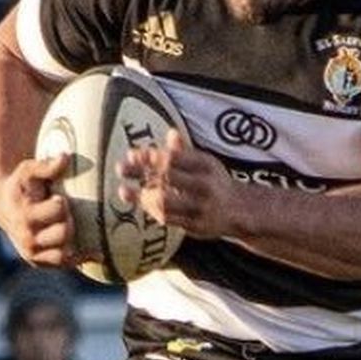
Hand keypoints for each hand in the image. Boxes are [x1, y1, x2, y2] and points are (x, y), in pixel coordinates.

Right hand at [0, 152, 76, 267]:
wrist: (6, 209)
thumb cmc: (22, 186)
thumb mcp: (28, 171)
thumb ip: (45, 165)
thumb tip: (65, 157)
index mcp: (25, 216)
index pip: (56, 212)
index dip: (61, 205)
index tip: (60, 199)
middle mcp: (27, 238)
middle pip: (63, 233)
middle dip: (68, 220)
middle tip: (66, 212)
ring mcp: (33, 253)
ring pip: (64, 254)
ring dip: (72, 240)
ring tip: (71, 225)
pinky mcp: (40, 262)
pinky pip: (65, 264)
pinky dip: (80, 259)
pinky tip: (95, 253)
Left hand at [119, 131, 234, 239]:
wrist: (240, 211)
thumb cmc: (215, 182)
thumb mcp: (204, 163)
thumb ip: (184, 151)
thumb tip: (170, 133)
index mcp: (206, 166)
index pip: (173, 157)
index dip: (150, 156)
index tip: (132, 154)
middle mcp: (205, 186)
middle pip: (167, 177)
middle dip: (140, 172)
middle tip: (120, 168)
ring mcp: (201, 208)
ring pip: (164, 202)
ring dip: (141, 196)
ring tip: (125, 191)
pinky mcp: (196, 226)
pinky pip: (167, 219)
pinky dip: (151, 210)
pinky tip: (142, 203)